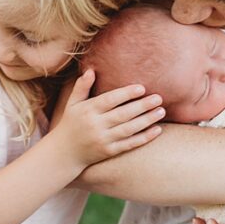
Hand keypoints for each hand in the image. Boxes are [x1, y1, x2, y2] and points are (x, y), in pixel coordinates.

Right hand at [48, 70, 163, 170]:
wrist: (63, 154)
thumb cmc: (70, 123)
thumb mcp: (72, 104)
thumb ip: (81, 87)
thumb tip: (91, 70)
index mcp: (88, 110)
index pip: (109, 100)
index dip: (126, 94)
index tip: (142, 88)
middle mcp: (96, 125)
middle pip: (123, 114)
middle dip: (142, 106)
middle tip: (158, 98)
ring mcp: (103, 140)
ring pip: (129, 129)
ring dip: (147, 120)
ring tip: (161, 111)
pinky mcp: (109, 152)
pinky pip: (129, 144)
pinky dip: (144, 138)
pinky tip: (158, 130)